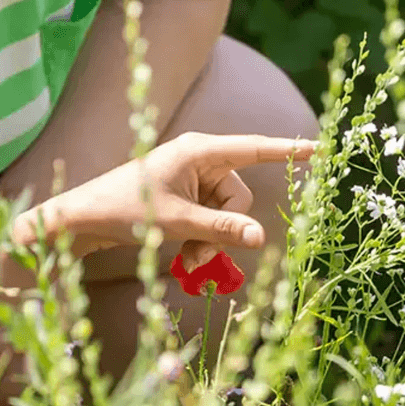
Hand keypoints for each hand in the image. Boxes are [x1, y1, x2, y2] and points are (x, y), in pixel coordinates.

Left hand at [22, 133, 316, 264]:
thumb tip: (260, 238)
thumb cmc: (125, 210)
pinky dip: (202, 237)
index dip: (288, 150)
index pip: (254, 148)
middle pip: (238, 197)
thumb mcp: (177, 224)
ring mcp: (193, 177)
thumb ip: (221, 230)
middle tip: (198, 255)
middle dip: (225, 229)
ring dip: (211, 239)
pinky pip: (211, 217)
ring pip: (226, 213)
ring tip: (186, 258)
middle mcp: (200, 159)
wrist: (83, 218)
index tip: (321, 148)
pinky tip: (184, 252)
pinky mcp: (186, 194)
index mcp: (200, 151)